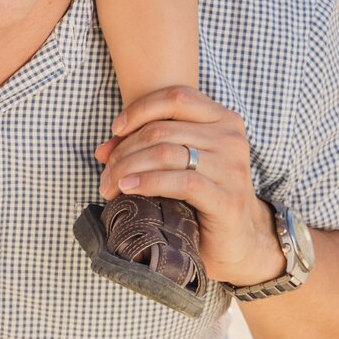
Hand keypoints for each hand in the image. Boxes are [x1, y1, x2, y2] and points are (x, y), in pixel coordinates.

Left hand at [95, 86, 283, 290]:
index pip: (176, 97)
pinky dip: (148, 182)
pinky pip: (180, 182)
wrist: (237, 242)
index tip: (115, 130)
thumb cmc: (203, 199)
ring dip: (129, 167)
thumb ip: (146, 148)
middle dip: (125, 150)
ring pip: (166, 153)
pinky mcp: (227, 198)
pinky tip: (129, 188)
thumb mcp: (177, 165)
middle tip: (105, 172)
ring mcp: (232, 168)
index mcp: (224, 120)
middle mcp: (232, 139)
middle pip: (162, 130)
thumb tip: (102, 150)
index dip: (140, 109)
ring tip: (110, 185)